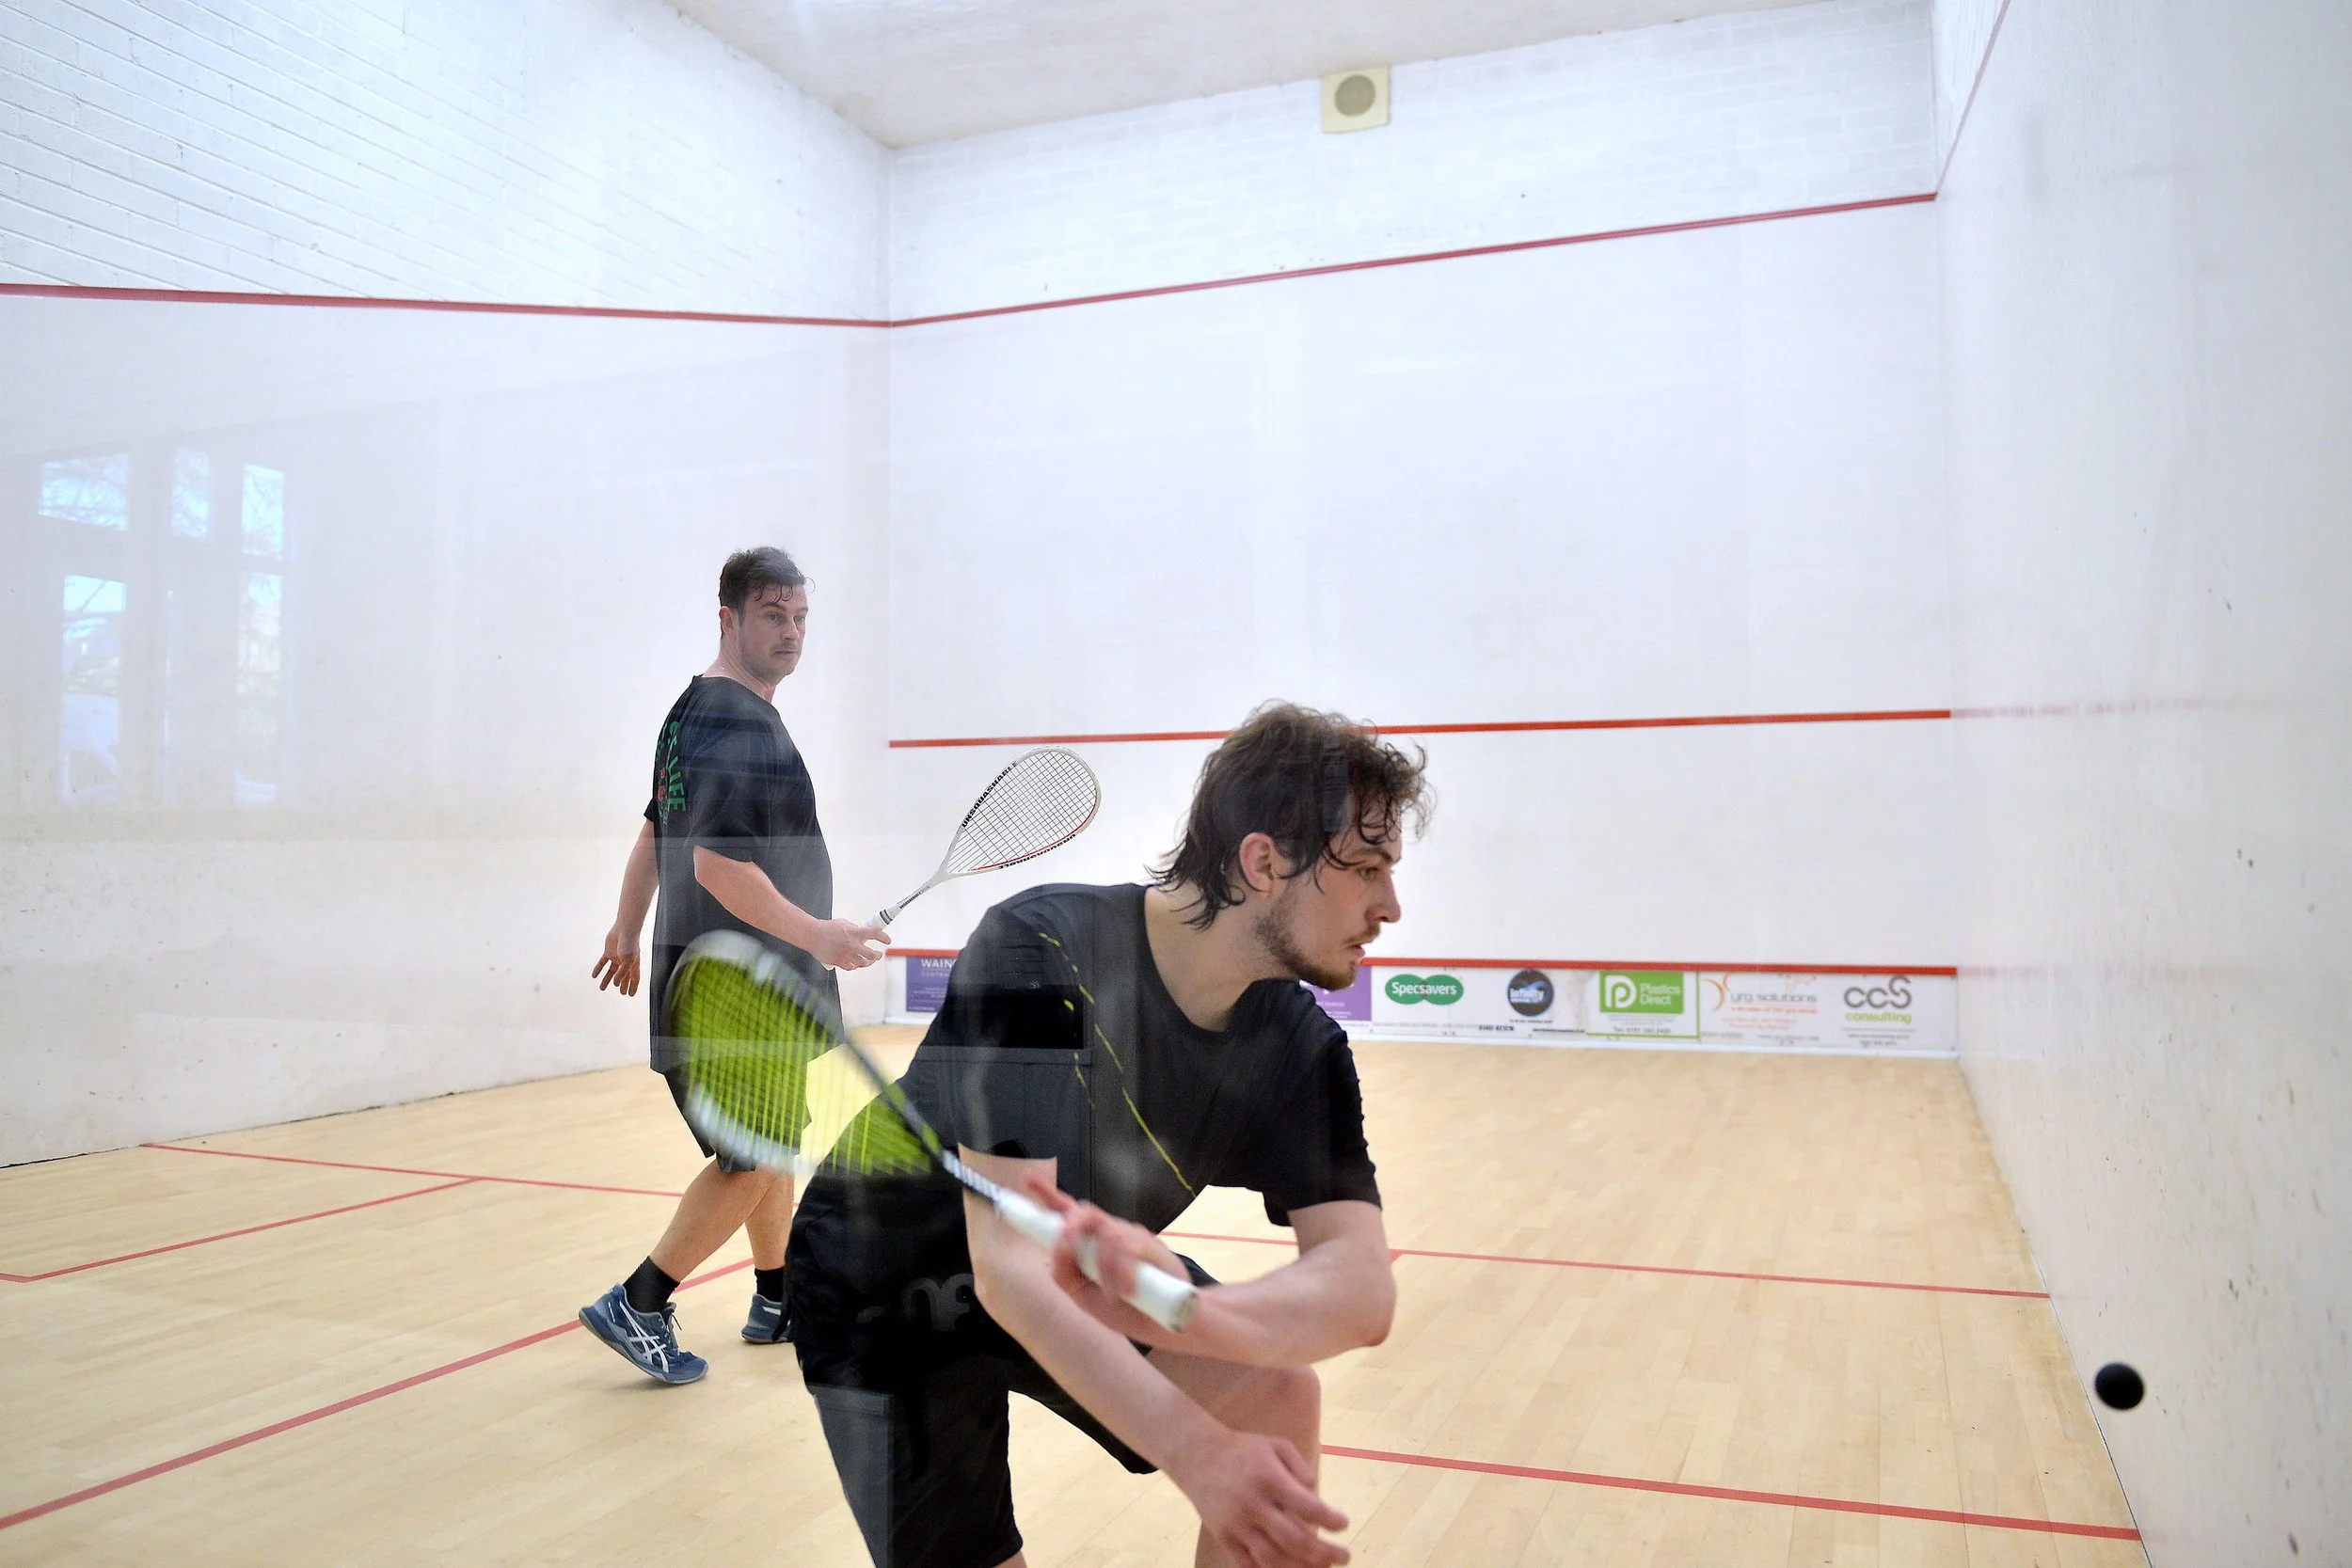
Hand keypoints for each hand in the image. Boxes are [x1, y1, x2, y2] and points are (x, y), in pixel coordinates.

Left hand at [593, 926, 640, 995]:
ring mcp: (617, 957)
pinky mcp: (609, 952)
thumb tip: (616, 983)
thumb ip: (622, 973)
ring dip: (606, 979)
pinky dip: (598, 969)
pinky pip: (602, 963)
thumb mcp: (627, 960)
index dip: (633, 987)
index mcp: (633, 964)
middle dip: (622, 985)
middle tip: (621, 993)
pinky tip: (594, 975)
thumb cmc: (630, 943)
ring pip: (611, 972)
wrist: (624, 929)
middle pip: (623, 976)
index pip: (634, 978)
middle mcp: (625, 962)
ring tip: (602, 988)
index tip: (630, 995)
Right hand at [804, 918, 889, 970]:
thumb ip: (854, 929)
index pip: (875, 934)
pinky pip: (851, 967)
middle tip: (878, 955)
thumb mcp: (843, 923)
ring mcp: (846, 955)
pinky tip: (855, 964)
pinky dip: (854, 966)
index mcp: (855, 932)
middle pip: (872, 955)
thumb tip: (861, 933)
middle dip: (877, 956)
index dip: (884, 937)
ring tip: (869, 961)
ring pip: (863, 963)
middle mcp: (852, 945)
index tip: (887, 940)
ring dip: (868, 962)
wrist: (812, 935)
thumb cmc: (826, 927)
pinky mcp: (839, 962)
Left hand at [1019, 1176, 1188, 1326]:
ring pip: (1106, 1233)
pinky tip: (1127, 1291)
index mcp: (1088, 1244)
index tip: (1027, 1179)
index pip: (1066, 1213)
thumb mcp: (1082, 1295)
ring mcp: (1129, 1235)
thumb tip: (1061, 1241)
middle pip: (1084, 1211)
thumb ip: (1065, 1272)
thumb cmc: (1123, 1308)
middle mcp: (1107, 1233)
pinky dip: (1122, 1274)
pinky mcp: (1149, 1243)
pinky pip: (1127, 1248)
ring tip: (1114, 1294)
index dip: (1047, 1195)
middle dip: (1072, 1224)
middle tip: (1068, 1238)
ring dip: (1105, 1269)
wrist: (1164, 1323)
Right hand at [1167, 1427, 1349, 1567]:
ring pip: (1272, 1558)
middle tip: (1343, 1556)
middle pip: (1294, 1540)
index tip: (1343, 1523)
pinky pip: (1247, 1564)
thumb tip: (1315, 1494)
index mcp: (1269, 1478)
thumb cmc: (1243, 1449)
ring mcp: (1236, 1524)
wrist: (1196, 1455)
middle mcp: (1253, 1504)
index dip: (1331, 1520)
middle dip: (1324, 1553)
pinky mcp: (1223, 1536)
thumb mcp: (1275, 1445)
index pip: (1308, 1507)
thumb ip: (1299, 1466)